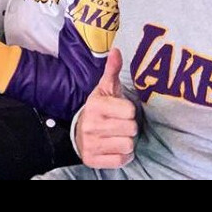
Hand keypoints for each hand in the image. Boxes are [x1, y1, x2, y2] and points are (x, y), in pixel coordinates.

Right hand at [76, 49, 137, 169]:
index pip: (129, 111)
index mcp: (96, 105)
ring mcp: (91, 144)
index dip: (129, 111)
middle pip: (130, 129)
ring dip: (126, 141)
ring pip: (127, 146)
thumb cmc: (100, 107)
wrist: (80, 131)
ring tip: (118, 135)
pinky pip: (120, 161)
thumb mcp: (106, 87)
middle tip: (120, 123)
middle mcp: (91, 125)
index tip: (122, 110)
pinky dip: (121, 155)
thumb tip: (116, 50)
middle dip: (129, 127)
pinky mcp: (92, 160)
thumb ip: (112, 69)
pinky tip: (115, 147)